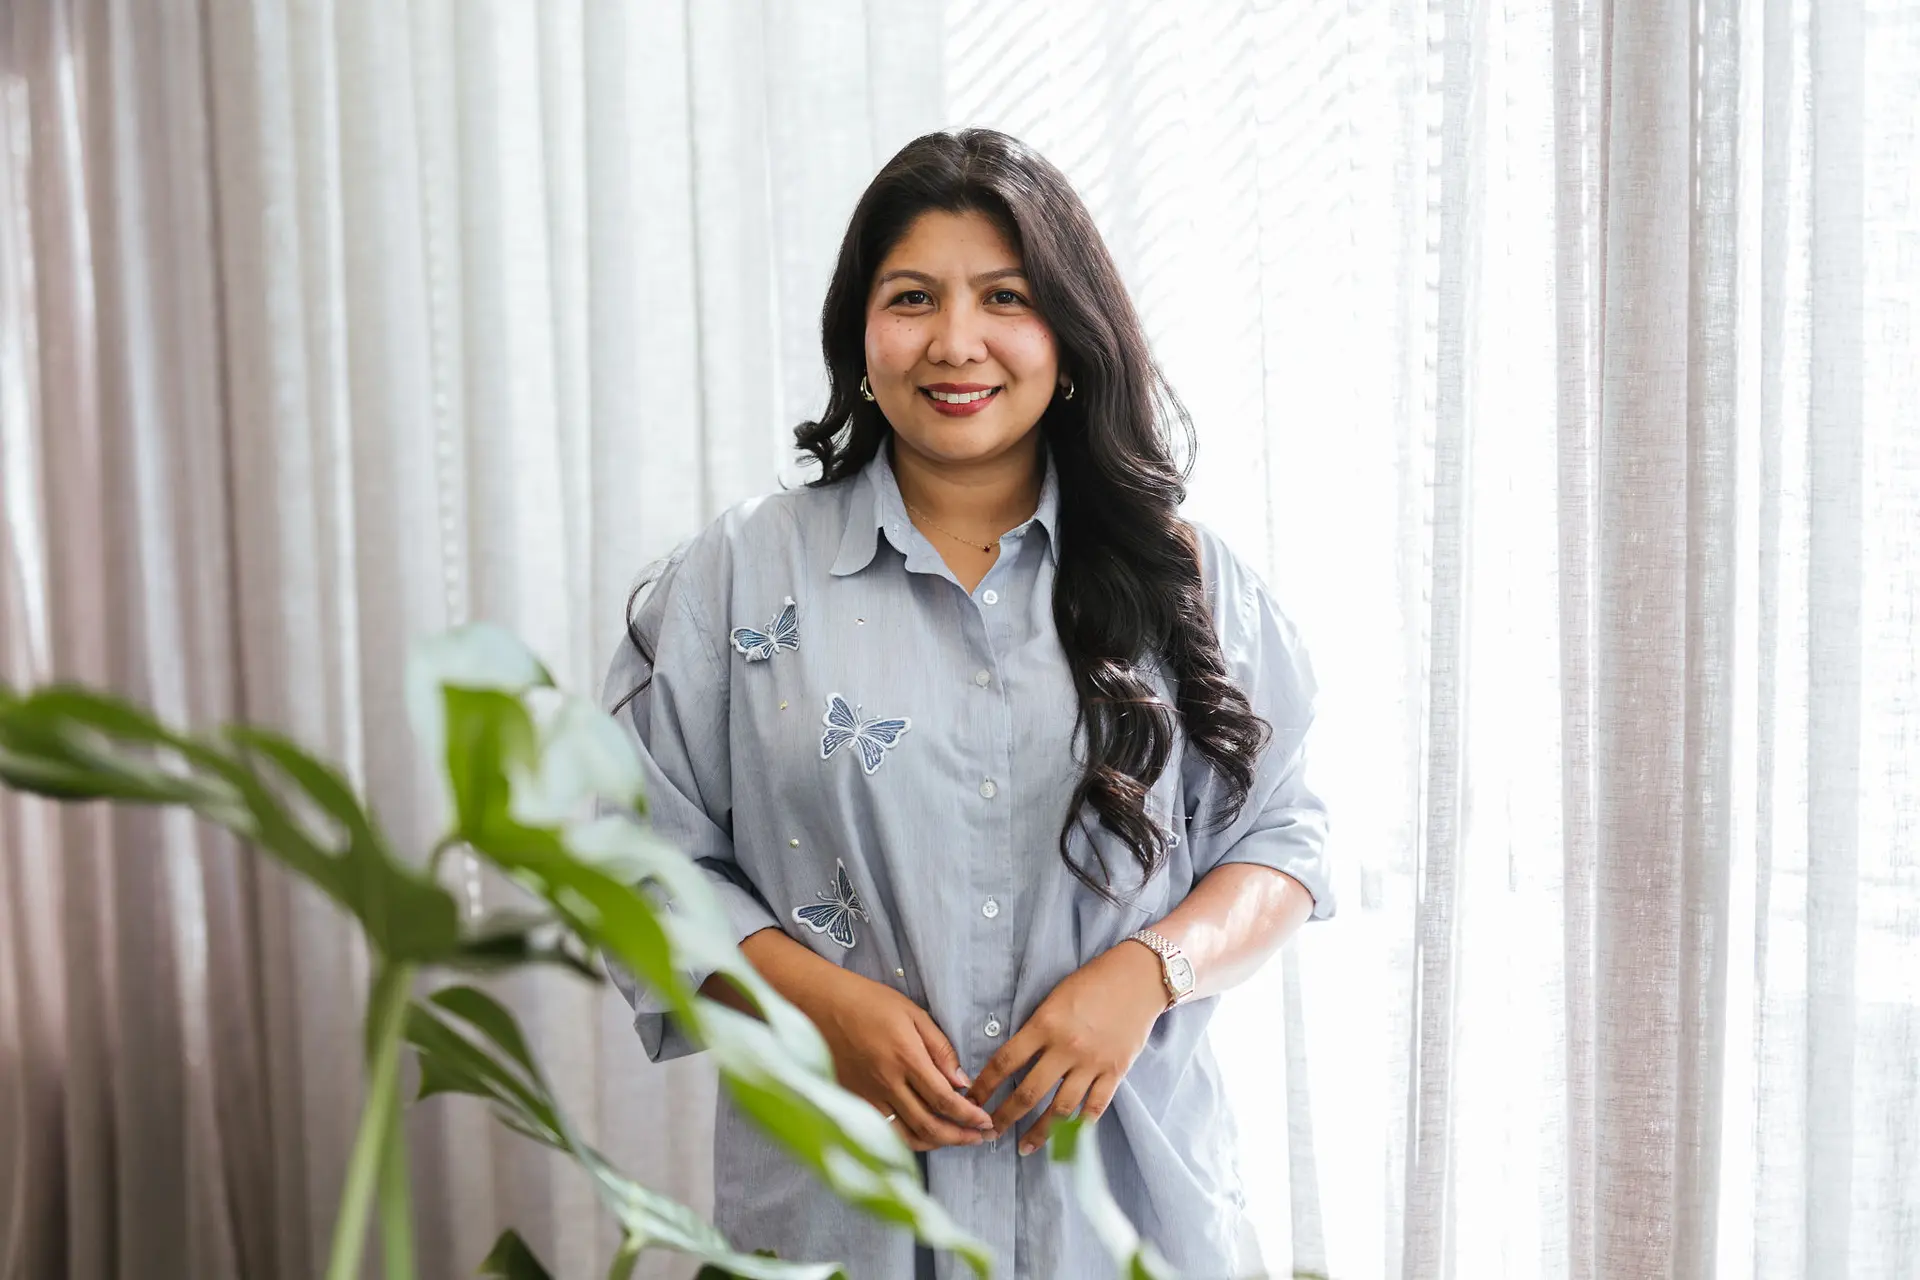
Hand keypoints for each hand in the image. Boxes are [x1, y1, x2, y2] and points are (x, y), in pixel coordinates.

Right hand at [800, 969, 995, 1152]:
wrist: (819, 1004)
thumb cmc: (867, 1001)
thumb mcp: (912, 1013)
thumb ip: (940, 1048)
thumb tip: (962, 1081)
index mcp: (906, 1058)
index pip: (944, 1100)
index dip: (969, 1116)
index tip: (985, 1121)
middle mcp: (887, 1083)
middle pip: (929, 1125)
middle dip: (960, 1137)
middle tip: (979, 1137)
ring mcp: (868, 1096)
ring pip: (907, 1136)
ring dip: (937, 1143)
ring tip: (957, 1140)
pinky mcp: (854, 1101)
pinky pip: (886, 1130)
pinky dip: (909, 1139)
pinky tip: (923, 1135)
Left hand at [964, 941, 1166, 1154]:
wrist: (1140, 977)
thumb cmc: (1093, 981)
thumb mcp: (1054, 997)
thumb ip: (1036, 1029)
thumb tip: (1013, 1060)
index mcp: (1045, 1024)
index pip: (1005, 1062)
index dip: (985, 1085)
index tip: (971, 1101)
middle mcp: (1067, 1047)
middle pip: (1029, 1093)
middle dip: (1005, 1117)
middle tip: (989, 1132)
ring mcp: (1093, 1063)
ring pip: (1061, 1109)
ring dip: (1039, 1132)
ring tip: (1023, 1146)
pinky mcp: (1116, 1072)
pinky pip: (1094, 1107)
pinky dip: (1078, 1127)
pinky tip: (1065, 1140)